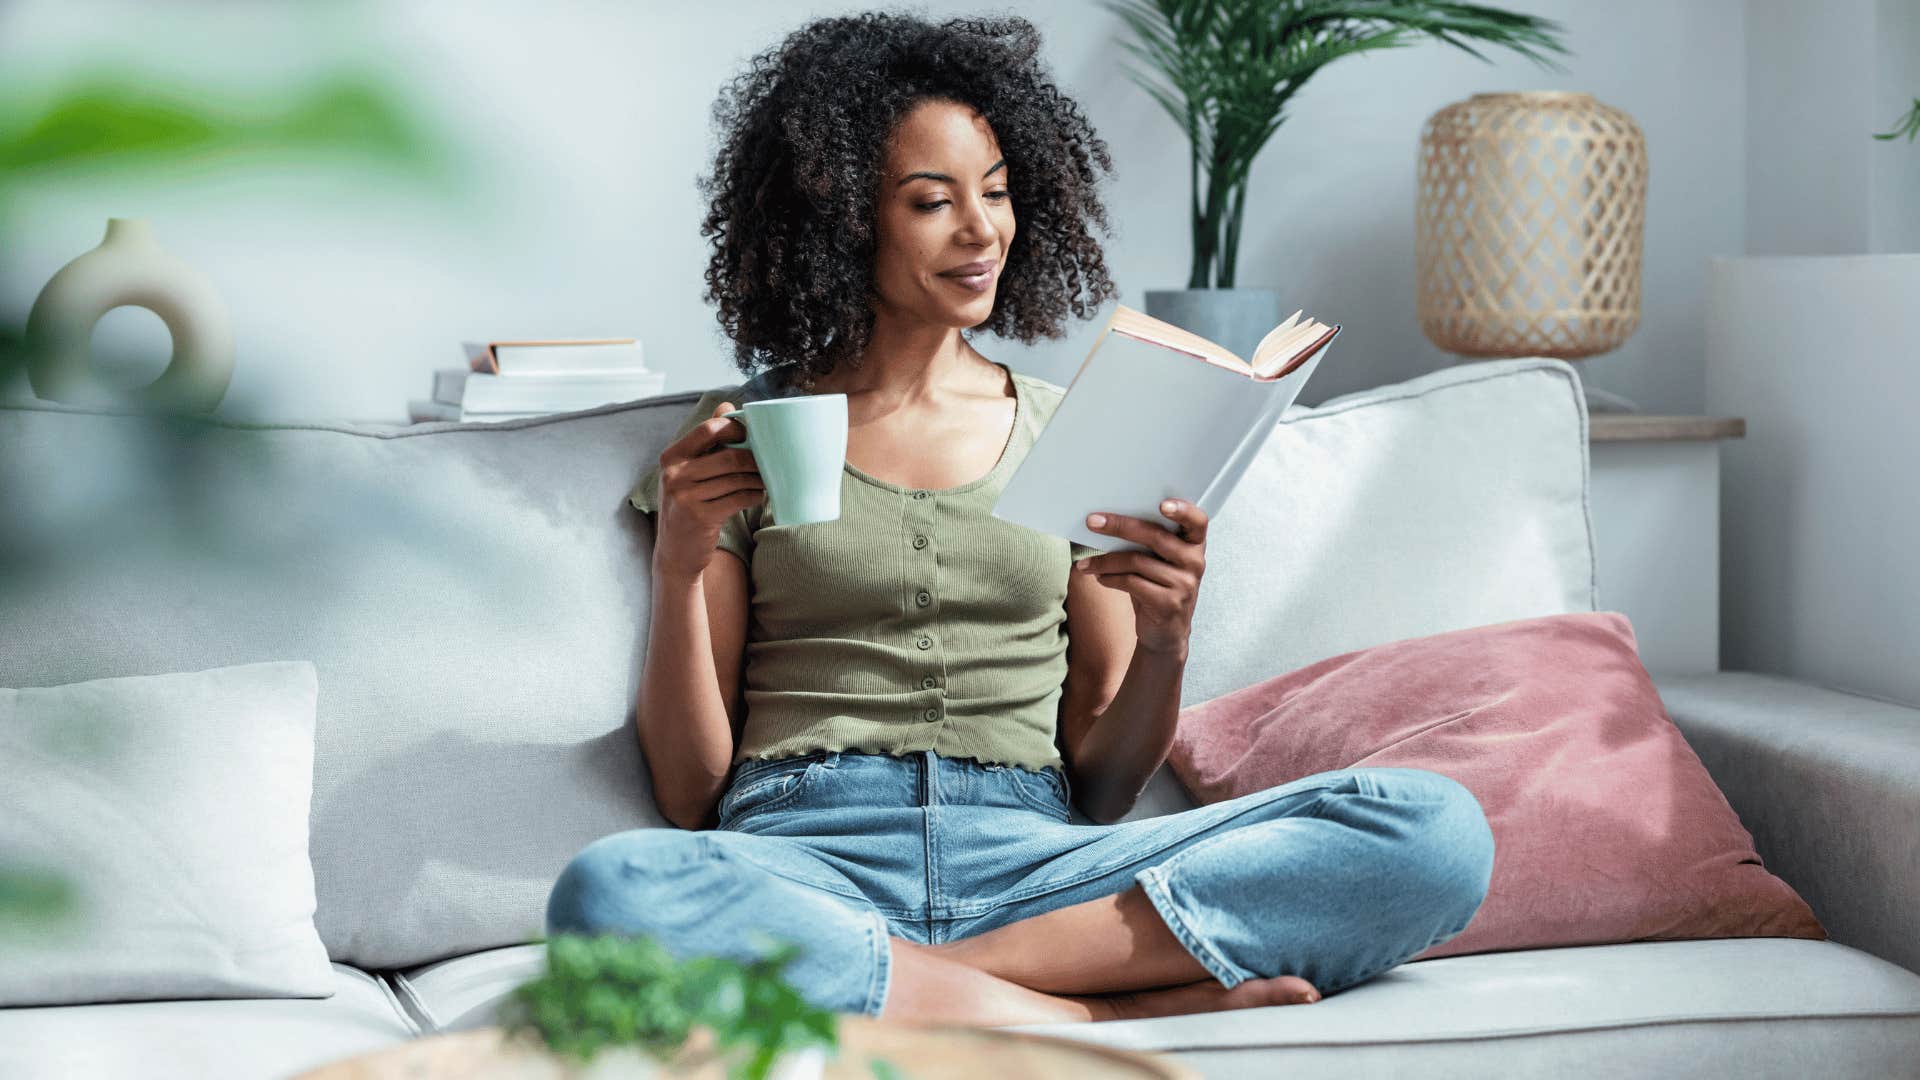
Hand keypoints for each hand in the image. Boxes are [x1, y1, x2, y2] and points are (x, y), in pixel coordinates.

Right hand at [652, 401, 764, 580]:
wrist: (675, 553)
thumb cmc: (687, 506)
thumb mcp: (687, 472)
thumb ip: (705, 440)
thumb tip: (727, 406)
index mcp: (671, 457)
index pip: (708, 429)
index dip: (735, 428)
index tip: (752, 434)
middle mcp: (674, 474)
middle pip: (728, 456)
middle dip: (754, 458)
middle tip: (770, 460)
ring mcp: (685, 496)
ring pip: (736, 479)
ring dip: (758, 478)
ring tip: (768, 479)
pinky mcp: (700, 517)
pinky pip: (738, 499)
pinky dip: (754, 495)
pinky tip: (760, 495)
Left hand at [1073, 498, 1207, 656]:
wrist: (1166, 633)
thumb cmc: (1158, 587)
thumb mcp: (1161, 563)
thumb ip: (1150, 542)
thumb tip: (1107, 521)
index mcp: (1194, 546)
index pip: (1197, 521)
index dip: (1183, 510)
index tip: (1162, 504)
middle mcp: (1194, 563)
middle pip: (1155, 536)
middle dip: (1119, 526)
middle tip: (1092, 522)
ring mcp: (1184, 584)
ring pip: (1136, 561)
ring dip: (1104, 561)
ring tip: (1085, 564)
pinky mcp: (1168, 604)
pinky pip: (1131, 583)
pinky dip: (1110, 578)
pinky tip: (1099, 577)